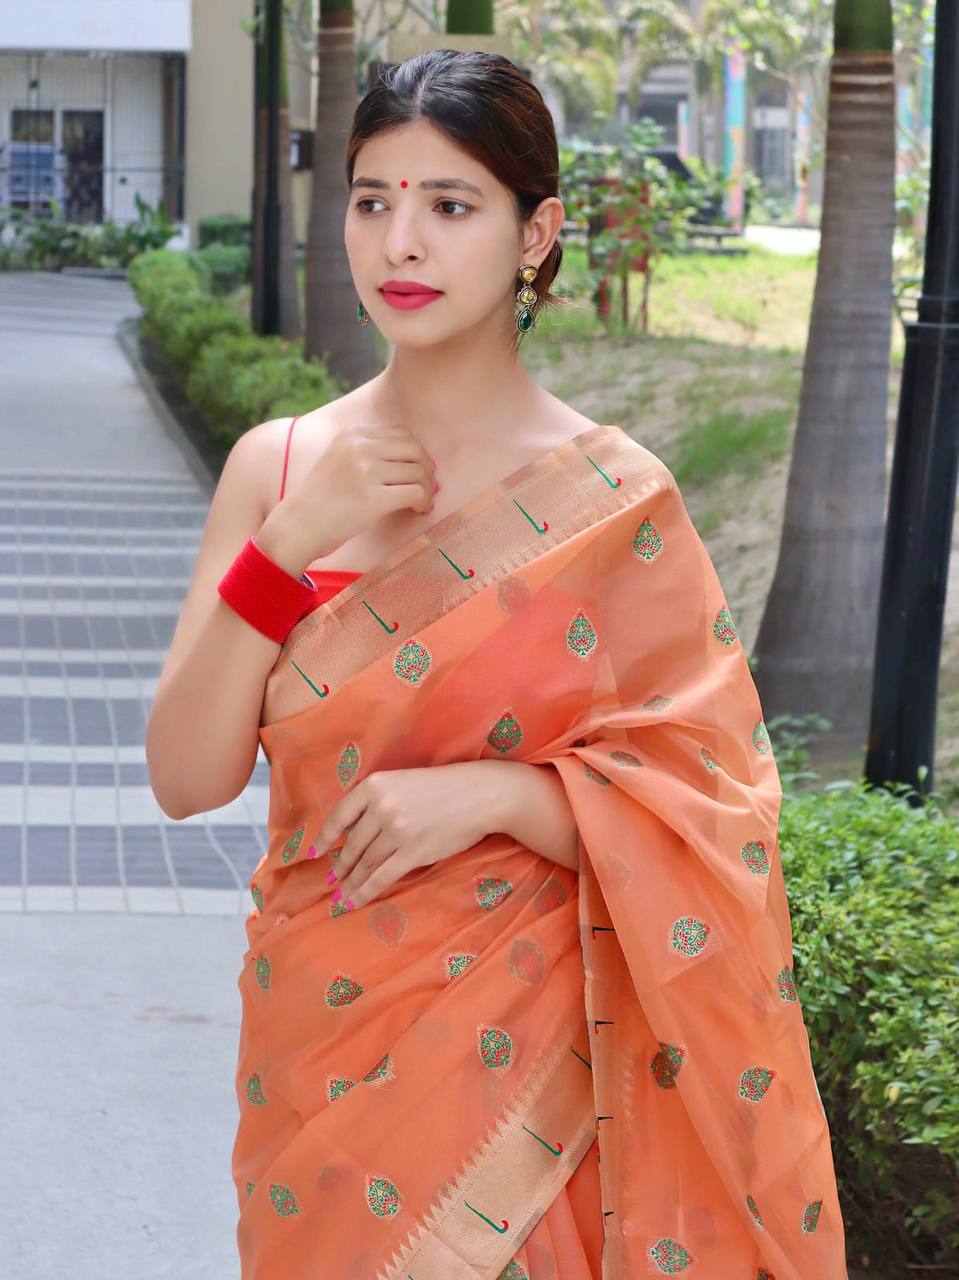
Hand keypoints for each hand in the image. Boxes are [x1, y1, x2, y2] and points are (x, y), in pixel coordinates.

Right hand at [282, 422, 436, 563]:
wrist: (297, 526)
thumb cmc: (319, 500)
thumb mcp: (338, 460)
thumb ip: (366, 452)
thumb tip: (413, 460)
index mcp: (352, 434)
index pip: (401, 433)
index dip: (416, 452)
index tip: (419, 470)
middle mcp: (360, 447)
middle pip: (414, 449)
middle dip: (427, 469)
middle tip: (428, 488)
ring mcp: (366, 471)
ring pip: (419, 472)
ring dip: (427, 489)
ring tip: (422, 503)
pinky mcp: (374, 498)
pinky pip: (416, 493)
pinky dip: (423, 502)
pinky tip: (417, 511)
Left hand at [317, 762, 506, 911]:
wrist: (481, 794)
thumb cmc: (443, 787)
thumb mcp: (402, 783)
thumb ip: (376, 804)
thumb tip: (352, 834)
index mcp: (374, 785)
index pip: (339, 816)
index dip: (324, 838)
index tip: (314, 852)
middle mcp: (381, 807)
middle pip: (351, 844)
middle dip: (340, 865)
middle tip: (332, 879)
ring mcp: (396, 830)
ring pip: (364, 863)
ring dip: (350, 882)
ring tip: (341, 894)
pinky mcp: (413, 852)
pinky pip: (381, 877)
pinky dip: (364, 892)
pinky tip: (353, 901)